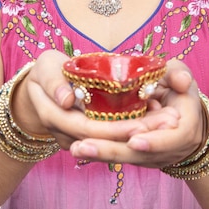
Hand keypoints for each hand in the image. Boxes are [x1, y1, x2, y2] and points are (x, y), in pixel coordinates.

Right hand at [20, 50, 172, 150]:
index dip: (117, 128)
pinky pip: (113, 137)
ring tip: (171, 121)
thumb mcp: (45, 67)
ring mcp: (77, 139)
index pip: (89, 128)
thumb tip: (67, 100)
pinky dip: (135, 130)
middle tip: (171, 120)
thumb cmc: (45, 71)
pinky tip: (158, 120)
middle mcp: (66, 134)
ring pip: (113, 141)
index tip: (145, 122)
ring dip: (143, 133)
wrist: (38, 89)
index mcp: (54, 116)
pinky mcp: (89, 137)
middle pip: (107, 139)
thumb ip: (53, 81)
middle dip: (139, 132)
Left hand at [68, 59, 205, 168]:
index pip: (170, 140)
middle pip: (138, 154)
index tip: (134, 140)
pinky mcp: (135, 155)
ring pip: (124, 156)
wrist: (183, 116)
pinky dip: (99, 152)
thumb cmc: (181, 92)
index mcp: (183, 131)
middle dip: (111, 151)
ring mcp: (150, 155)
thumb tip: (182, 82)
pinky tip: (77, 146)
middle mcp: (165, 149)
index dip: (154, 142)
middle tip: (83, 146)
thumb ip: (179, 75)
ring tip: (75, 147)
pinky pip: (117, 153)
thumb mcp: (182, 78)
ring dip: (99, 154)